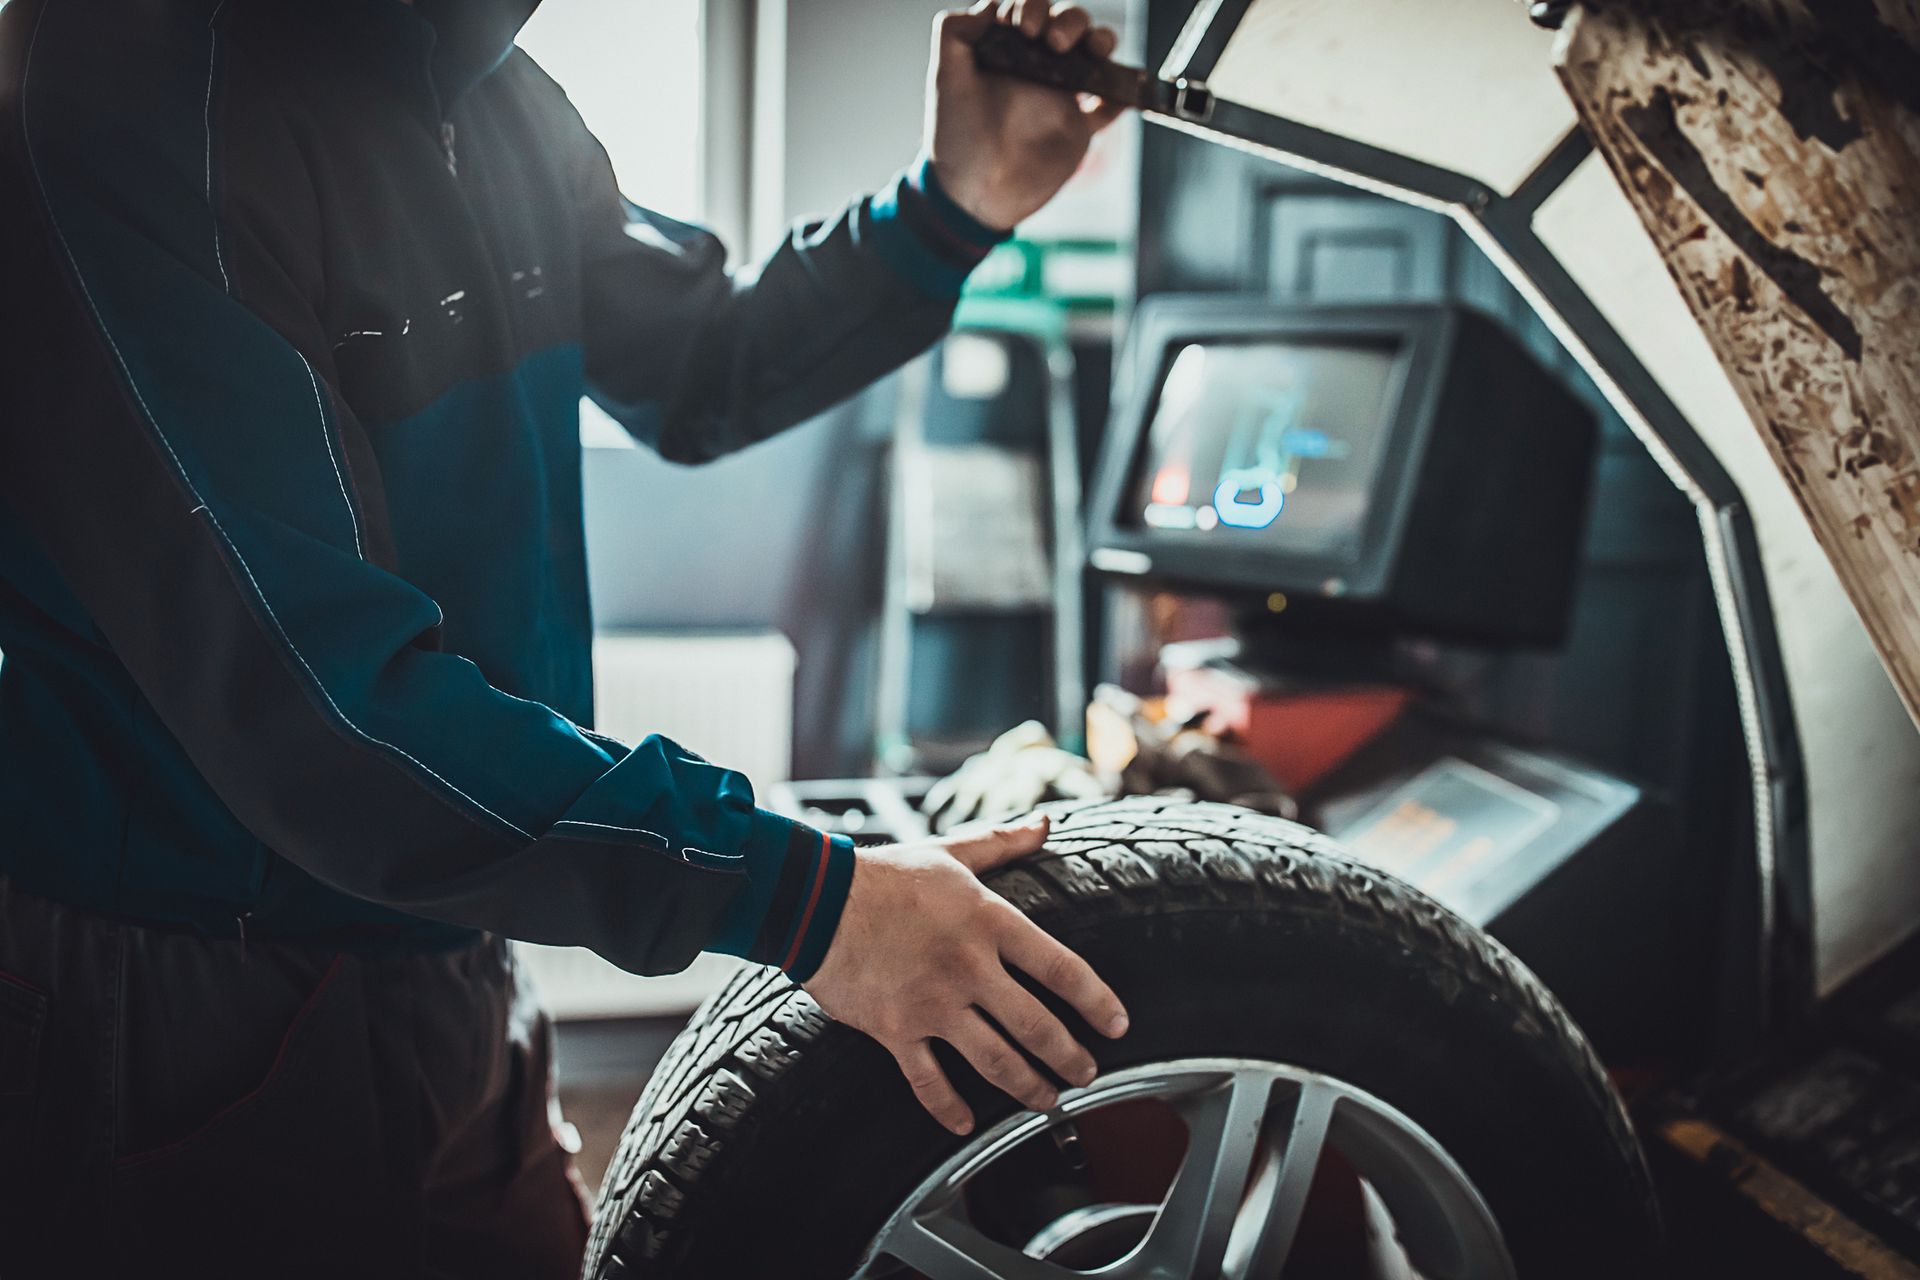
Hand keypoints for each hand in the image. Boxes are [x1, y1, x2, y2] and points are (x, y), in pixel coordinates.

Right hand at [802, 815, 1129, 1134]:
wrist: (816, 902)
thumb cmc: (886, 876)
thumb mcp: (950, 853)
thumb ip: (1002, 844)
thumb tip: (1043, 824)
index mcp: (989, 922)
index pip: (1061, 969)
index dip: (1097, 1001)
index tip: (1118, 1024)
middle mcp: (968, 968)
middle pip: (1036, 1027)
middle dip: (1069, 1058)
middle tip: (1087, 1074)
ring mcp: (933, 1004)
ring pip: (994, 1061)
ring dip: (1028, 1088)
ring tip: (1047, 1101)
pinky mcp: (896, 1030)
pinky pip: (928, 1081)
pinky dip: (948, 1107)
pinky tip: (966, 1124)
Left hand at [925, 1, 1126, 231]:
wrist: (974, 194)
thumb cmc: (956, 138)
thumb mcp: (946, 80)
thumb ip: (954, 35)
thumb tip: (989, 6)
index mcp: (1008, 50)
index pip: (1029, 9)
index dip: (1031, 6)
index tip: (1023, 27)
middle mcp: (1037, 67)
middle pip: (1069, 22)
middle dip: (1069, 20)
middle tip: (1054, 43)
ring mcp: (1062, 96)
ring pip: (1096, 54)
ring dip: (1102, 41)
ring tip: (1094, 51)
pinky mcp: (1080, 128)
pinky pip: (1111, 106)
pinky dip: (1122, 95)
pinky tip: (1119, 93)